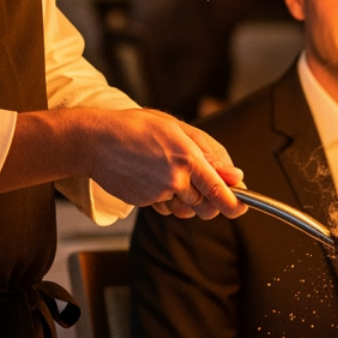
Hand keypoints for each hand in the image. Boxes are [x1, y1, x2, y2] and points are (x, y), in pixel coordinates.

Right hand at [82, 108, 245, 219]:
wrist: (95, 141)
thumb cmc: (136, 127)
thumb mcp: (177, 129)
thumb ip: (210, 152)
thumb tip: (236, 175)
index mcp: (188, 157)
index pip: (219, 191)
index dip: (235, 204)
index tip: (241, 208)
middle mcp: (175, 179)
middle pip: (206, 207)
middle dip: (210, 202)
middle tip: (203, 185)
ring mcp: (158, 194)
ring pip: (185, 209)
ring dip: (186, 199)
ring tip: (171, 174)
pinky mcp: (144, 203)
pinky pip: (164, 207)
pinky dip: (165, 198)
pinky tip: (153, 178)